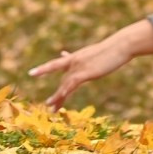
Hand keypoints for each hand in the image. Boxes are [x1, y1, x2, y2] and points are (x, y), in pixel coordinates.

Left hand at [28, 19, 152, 108]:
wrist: (120, 45)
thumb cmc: (111, 49)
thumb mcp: (95, 53)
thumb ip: (86, 58)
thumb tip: (81, 55)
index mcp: (76, 57)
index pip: (58, 64)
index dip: (44, 69)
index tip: (32, 73)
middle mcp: (74, 61)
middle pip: (62, 80)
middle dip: (56, 94)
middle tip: (49, 105)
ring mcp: (79, 67)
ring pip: (64, 84)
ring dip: (58, 97)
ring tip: (51, 107)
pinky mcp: (85, 72)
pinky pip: (72, 84)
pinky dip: (64, 92)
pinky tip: (60, 98)